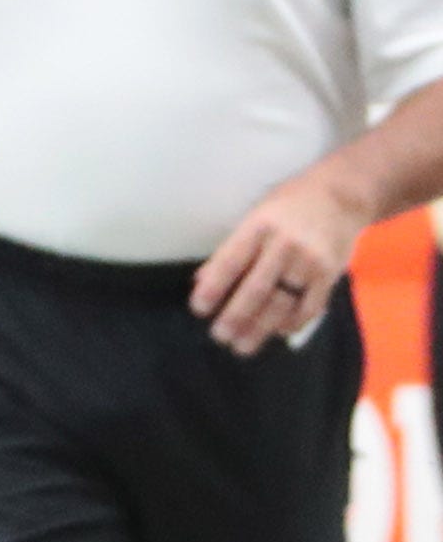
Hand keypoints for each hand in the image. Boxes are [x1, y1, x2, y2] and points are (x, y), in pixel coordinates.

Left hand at [191, 167, 363, 355]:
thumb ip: (230, 250)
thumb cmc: (287, 207)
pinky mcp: (330, 274)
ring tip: (241, 346)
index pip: (230, 262)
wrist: (341, 195)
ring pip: (282, 303)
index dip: (213, 289)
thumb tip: (201, 282)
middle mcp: (285, 245)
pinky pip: (309, 307)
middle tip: (219, 336)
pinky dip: (291, 323)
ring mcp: (310, 261)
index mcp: (259, 227)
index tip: (199, 309)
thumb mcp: (254, 217)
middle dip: (235, 317)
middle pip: (256, 289)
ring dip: (260, 329)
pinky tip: (276, 332)